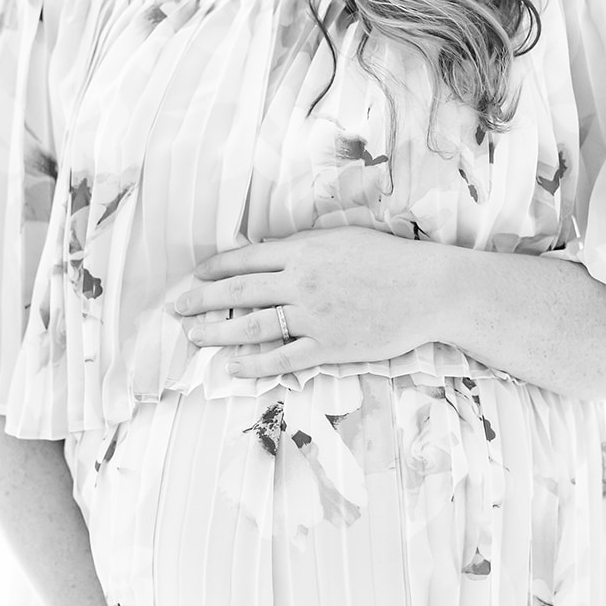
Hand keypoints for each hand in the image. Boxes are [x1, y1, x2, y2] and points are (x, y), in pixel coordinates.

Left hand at [173, 225, 442, 379]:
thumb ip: (305, 247)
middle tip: (177, 308)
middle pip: (238, 292)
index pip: (246, 259)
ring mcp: (313, 316)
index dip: (216, 268)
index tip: (196, 275)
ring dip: (217, 332)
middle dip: (202, 300)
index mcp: (303, 251)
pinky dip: (254, 363)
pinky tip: (233, 366)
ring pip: (251, 326)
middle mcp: (301, 282)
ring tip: (193, 337)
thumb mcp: (343, 239)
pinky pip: (282, 358)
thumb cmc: (390, 259)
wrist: (428, 288)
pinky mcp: (328, 346)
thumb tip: (270, 251)